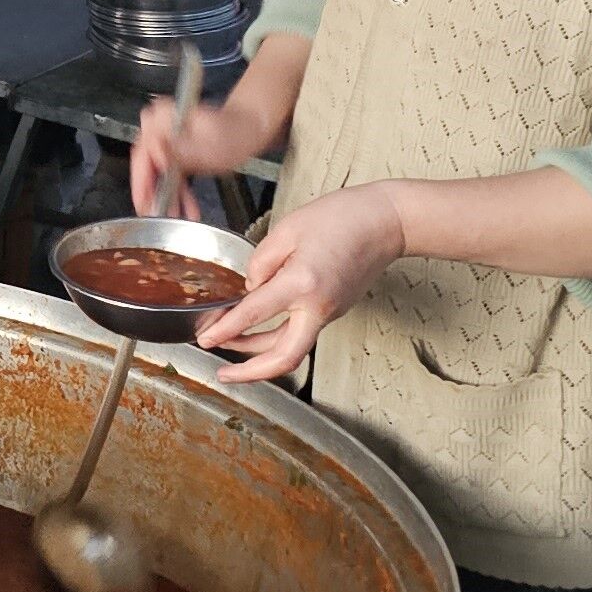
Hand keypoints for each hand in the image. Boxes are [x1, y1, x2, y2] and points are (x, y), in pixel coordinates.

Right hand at [130, 83, 280, 217]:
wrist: (251, 126)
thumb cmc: (236, 130)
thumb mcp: (211, 144)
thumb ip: (182, 151)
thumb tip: (156, 155)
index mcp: (163, 119)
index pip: (141, 152)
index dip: (143, 180)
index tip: (148, 200)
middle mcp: (159, 127)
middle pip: (143, 165)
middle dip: (152, 194)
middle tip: (158, 215)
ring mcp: (164, 140)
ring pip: (154, 174)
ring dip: (164, 198)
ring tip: (175, 217)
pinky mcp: (172, 151)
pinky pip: (166, 175)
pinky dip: (174, 193)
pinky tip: (185, 208)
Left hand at [194, 182, 408, 385]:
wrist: (386, 222)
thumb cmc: (341, 217)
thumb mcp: (287, 229)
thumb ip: (260, 261)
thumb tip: (250, 287)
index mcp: (301, 284)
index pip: (254, 315)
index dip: (225, 329)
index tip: (205, 338)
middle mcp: (318, 307)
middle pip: (284, 358)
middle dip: (250, 372)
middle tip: (223, 373)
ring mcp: (329, 312)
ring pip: (292, 348)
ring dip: (260, 355)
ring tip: (231, 349)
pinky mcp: (334, 310)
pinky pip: (301, 332)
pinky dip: (276, 337)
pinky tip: (258, 328)